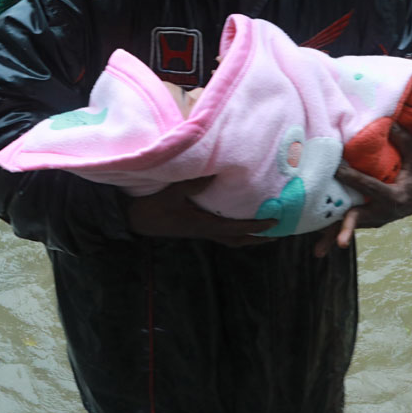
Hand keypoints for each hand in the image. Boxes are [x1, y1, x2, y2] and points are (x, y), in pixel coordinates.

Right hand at [127, 176, 276, 246]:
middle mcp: (204, 230)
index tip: (275, 222)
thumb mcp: (172, 193)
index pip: (236, 228)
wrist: (134, 219)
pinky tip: (236, 220)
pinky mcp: (193, 227)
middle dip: (257, 238)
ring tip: (262, 230)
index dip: (257, 227)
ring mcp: (199, 230)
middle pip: (237, 240)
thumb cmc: (152, 207)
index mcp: (203, 225)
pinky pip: (220, 232)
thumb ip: (193, 183)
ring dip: (247, 236)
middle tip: (277, 233)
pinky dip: (233, 230)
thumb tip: (216, 173)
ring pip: (229, 238)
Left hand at [314, 124, 411, 256]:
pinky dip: (332, 232)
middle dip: (347, 229)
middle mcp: (382, 213)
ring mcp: (373, 219)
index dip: (352, 178)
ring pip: (349, 226)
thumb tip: (388, 123)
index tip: (336, 169)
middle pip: (359, 218)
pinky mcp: (365, 220)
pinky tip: (317, 244)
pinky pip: (346, 224)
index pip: (370, 187)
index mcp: (395, 197)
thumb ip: (405, 141)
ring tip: (318, 252)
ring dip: (332, 237)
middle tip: (340, 242)